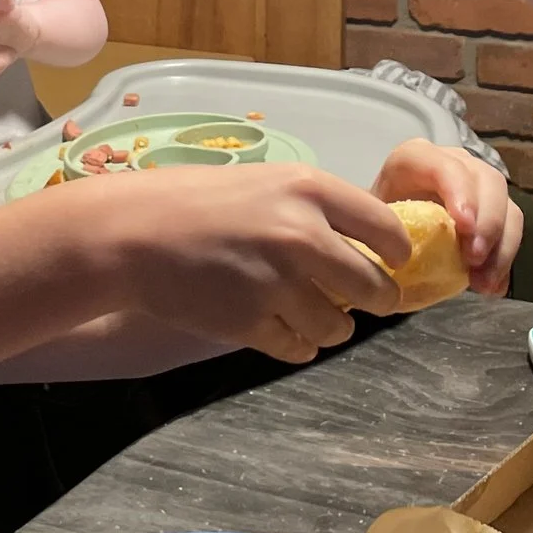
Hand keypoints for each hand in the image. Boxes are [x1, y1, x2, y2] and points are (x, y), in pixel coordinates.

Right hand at [101, 165, 405, 363]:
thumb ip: (319, 211)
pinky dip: (297, 344)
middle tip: (365, 299)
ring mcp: (277, 283)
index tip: (394, 263)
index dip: (397, 254)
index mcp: (311, 190)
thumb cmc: (202, 203)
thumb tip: (371, 245)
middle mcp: (302, 236)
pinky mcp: (251, 322)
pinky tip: (279, 327)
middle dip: (376, 299)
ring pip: (340, 328)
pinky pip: (300, 349)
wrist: (135, 234)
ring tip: (308, 312)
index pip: (389, 231)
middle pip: (375, 288)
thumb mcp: (270, 183)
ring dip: (332, 326)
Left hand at [373, 139, 523, 295]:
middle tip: (474, 259)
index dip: (458, 191)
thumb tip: (391, 259)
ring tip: (483, 284)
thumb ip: (380, 229)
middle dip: (487, 222)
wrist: (387, 226)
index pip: (444, 164)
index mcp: (415, 159)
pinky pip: (512, 232)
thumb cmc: (374, 220)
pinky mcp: (494, 211)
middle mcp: (455, 164)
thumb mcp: (369, 219)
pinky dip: (504, 260)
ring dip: (501, 246)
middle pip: (487, 181)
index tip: (464, 225)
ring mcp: (479, 186)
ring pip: (507, 206)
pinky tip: (492, 287)